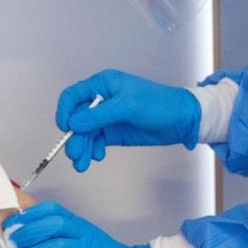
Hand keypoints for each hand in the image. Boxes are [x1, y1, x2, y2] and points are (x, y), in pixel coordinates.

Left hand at [4, 201, 165, 247]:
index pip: (51, 209)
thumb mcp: (84, 237)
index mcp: (79, 224)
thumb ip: (61, 233)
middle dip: (25, 231)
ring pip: (54, 245)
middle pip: (50, 224)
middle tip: (8, 240)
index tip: (11, 223)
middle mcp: (82, 234)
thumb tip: (29, 231)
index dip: (28, 214)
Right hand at [56, 69, 200, 170]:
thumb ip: (100, 115)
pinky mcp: (113, 133)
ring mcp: (106, 117)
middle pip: (77, 119)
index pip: (73, 96)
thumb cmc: (160, 103)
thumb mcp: (129, 106)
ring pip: (85, 133)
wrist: (182, 120)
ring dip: (81, 147)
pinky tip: (97, 156)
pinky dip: (92, 150)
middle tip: (75, 154)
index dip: (65, 111)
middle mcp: (101, 100)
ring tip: (82, 163)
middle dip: (74, 137)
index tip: (65, 128)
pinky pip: (95, 142)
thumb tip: (75, 124)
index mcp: (102, 84)